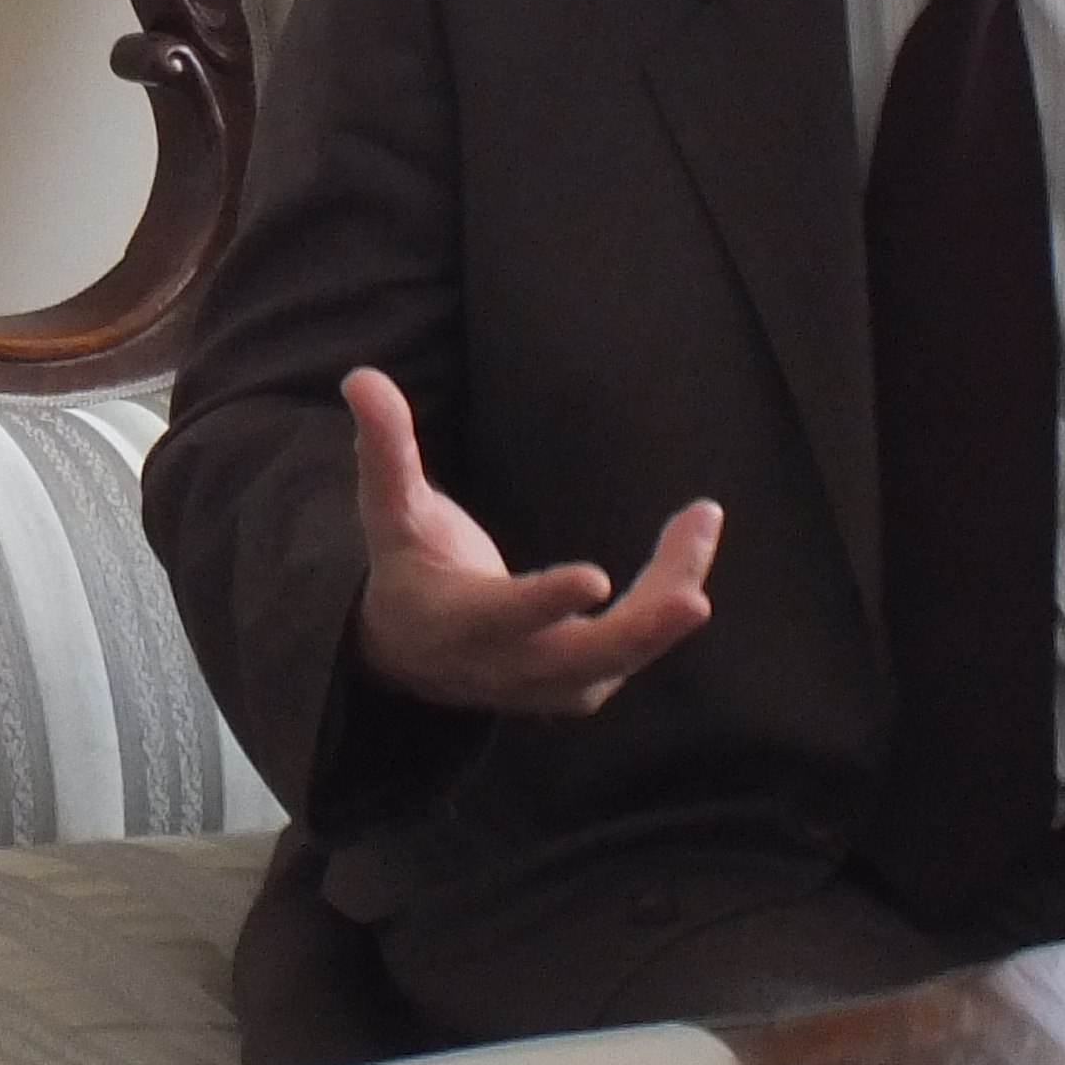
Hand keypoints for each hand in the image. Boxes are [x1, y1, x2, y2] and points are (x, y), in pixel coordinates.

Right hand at [344, 366, 720, 717]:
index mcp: (459, 623)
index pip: (505, 617)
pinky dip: (668, 600)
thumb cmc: (407, 566)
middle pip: (583, 658)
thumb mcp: (389, 511)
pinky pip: (635, 647)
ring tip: (701, 524)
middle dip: (641, 631)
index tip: (595, 578)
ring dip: (669, 598)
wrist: (411, 655)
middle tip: (694, 598)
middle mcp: (508, 665)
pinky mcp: (582, 686)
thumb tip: (362, 378)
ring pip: (622, 652)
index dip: (546, 601)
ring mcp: (550, 684)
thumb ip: (385, 449)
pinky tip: (692, 544)